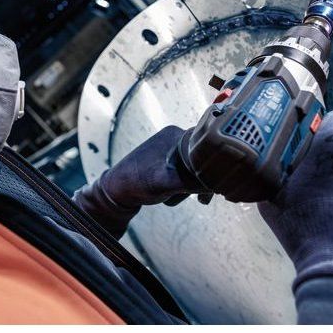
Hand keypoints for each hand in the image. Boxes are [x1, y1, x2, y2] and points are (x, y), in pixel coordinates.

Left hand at [73, 126, 206, 237]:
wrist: (114, 192)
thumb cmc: (136, 183)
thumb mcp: (167, 183)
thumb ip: (193, 182)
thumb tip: (217, 183)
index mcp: (174, 134)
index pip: (207, 146)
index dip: (213, 165)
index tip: (215, 182)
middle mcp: (173, 138)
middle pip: (202, 159)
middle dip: (199, 180)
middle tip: (197, 198)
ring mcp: (169, 150)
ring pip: (194, 169)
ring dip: (188, 186)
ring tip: (172, 195)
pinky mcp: (166, 162)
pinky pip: (184, 174)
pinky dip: (183, 187)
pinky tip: (172, 197)